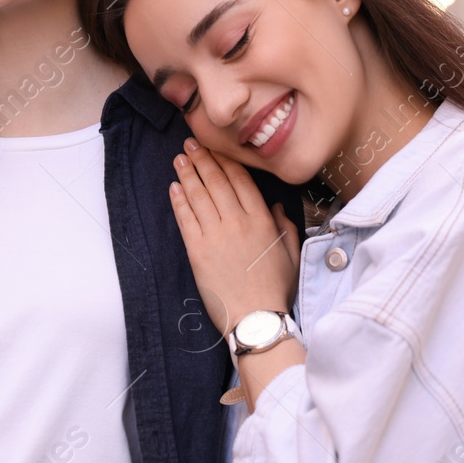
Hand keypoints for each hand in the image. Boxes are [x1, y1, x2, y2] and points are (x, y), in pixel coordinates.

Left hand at [170, 138, 300, 335]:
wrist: (256, 318)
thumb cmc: (276, 288)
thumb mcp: (290, 252)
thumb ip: (283, 225)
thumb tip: (273, 206)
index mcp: (262, 220)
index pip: (241, 180)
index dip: (226, 160)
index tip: (216, 148)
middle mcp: (238, 222)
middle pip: (216, 182)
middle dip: (202, 160)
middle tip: (190, 144)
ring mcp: (216, 236)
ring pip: (198, 196)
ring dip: (187, 175)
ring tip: (179, 159)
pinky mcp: (198, 251)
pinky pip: (185, 219)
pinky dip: (178, 201)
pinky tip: (173, 187)